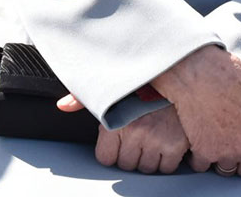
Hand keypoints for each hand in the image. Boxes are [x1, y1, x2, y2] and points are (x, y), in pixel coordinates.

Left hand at [59, 94, 189, 172]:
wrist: (176, 72)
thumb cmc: (143, 81)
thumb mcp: (112, 87)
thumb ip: (83, 98)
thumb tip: (63, 105)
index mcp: (115, 120)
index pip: (105, 158)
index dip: (111, 150)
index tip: (118, 140)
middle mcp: (135, 132)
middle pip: (126, 165)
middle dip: (131, 153)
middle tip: (138, 135)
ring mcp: (157, 139)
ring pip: (147, 168)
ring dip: (149, 157)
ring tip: (152, 136)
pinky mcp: (177, 144)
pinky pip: (168, 167)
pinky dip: (168, 159)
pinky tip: (167, 142)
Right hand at [151, 46, 240, 177]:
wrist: (197, 72)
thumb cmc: (231, 75)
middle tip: (237, 141)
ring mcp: (227, 152)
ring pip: (228, 169)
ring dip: (224, 158)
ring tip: (217, 139)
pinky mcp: (204, 153)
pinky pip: (203, 166)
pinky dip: (201, 157)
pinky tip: (200, 141)